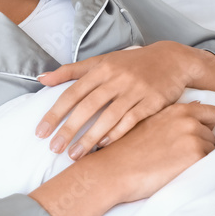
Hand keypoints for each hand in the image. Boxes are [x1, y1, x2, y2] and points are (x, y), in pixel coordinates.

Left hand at [35, 41, 214, 158]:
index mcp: (101, 69)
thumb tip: (41, 78)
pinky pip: (132, 120)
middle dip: (69, 129)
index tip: (41, 132)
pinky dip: (117, 133)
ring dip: (90, 137)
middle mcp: (116, 78)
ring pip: (109, 116)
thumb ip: (70, 71)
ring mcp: (135, 89)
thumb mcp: (101, 61)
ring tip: (75, 155)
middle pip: (88, 106)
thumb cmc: (131, 64)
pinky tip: (104, 146)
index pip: (72, 92)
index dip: (55, 113)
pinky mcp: (153, 101)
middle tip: (54, 149)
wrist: (172, 60)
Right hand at [98, 101, 214, 203]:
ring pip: (211, 151)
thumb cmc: (126, 149)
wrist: (113, 170)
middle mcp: (188, 121)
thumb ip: (174, 116)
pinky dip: (196, 170)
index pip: (212, 113)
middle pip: (211, 135)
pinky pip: (209, 165)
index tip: (192, 137)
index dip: (206, 126)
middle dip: (199, 145)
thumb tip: (197, 104)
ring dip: (198, 158)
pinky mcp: (195, 157)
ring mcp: (193, 138)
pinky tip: (175, 171)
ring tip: (173, 163)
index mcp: (178, 110)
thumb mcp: (149, 122)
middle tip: (175, 155)